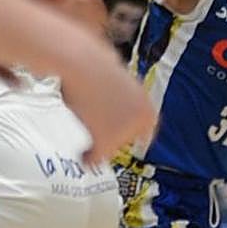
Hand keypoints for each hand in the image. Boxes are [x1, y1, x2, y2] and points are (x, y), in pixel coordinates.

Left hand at [60, 46, 157, 165]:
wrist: (78, 64)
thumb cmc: (95, 102)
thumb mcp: (101, 143)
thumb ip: (99, 159)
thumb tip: (92, 163)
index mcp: (150, 117)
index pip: (140, 144)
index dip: (118, 151)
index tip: (104, 154)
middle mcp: (144, 97)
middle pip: (126, 125)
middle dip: (108, 133)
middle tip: (91, 140)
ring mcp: (128, 81)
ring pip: (112, 108)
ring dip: (96, 116)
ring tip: (81, 118)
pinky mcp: (109, 69)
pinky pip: (99, 92)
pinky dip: (88, 99)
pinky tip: (77, 101)